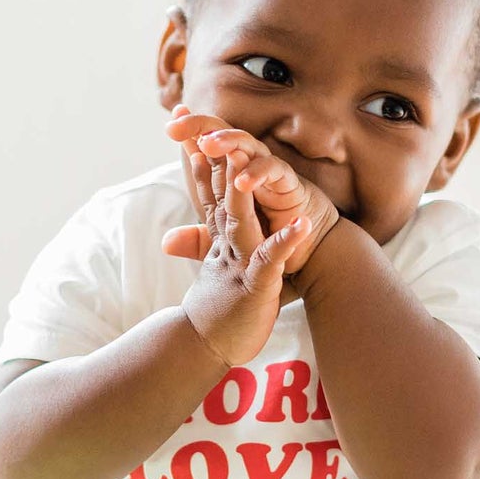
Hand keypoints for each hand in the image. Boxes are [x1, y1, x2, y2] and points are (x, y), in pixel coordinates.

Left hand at [163, 108, 339, 274]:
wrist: (309, 253)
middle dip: (201, 127)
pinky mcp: (289, 184)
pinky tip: (242, 180)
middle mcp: (251, 165)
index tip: (168, 125)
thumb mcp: (228, 244)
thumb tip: (165, 244)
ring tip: (208, 145)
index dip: (189, 134)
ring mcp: (270, 171)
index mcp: (233, 174)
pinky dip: (259, 173)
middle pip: (223, 135)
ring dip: (228, 142)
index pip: (207, 148)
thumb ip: (199, 240)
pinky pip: (274, 171)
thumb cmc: (270, 239)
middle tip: (176, 126)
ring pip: (248, 146)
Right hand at [169, 137, 313, 366]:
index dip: (201, 160)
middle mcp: (224, 246)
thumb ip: (198, 243)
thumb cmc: (214, 310)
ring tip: (245, 169)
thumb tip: (180, 225)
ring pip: (239, 224)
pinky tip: (300, 227)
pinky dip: (284, 244)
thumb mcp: (209, 268)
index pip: (207, 193)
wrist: (204, 348)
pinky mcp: (255, 287)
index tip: (193, 130)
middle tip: (208, 131)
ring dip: (241, 197)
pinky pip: (271, 262)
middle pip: (217, 199)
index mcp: (217, 239)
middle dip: (216, 164)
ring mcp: (238, 265)